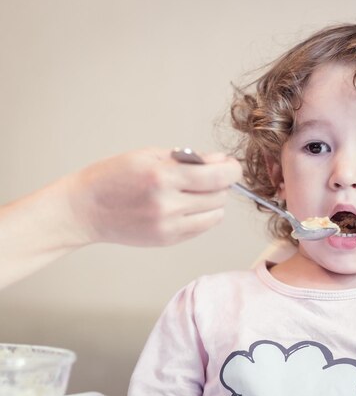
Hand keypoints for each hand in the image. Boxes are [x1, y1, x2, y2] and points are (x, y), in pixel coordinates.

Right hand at [66, 147, 241, 245]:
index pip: (218, 176)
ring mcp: (169, 226)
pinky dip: (203, 215)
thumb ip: (189, 158)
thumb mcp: (149, 155)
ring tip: (195, 191)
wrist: (85, 209)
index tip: (229, 165)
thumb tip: (220, 161)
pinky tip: (187, 205)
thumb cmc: (113, 177)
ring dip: (213, 201)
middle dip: (220, 183)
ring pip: (216, 214)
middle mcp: (168, 204)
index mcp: (162, 177)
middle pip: (220, 195)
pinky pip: (203, 227)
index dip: (231, 169)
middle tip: (207, 175)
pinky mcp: (168, 240)